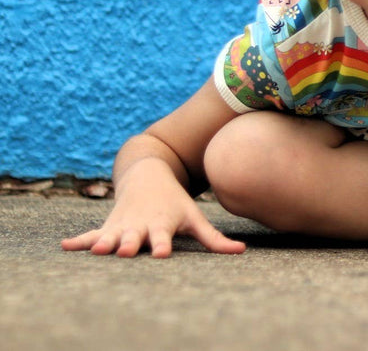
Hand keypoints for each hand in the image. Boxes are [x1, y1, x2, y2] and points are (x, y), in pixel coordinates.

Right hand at [60, 158, 245, 258]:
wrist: (149, 174)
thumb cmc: (176, 202)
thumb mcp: (194, 217)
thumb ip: (214, 238)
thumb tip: (242, 252)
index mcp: (162, 224)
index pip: (164, 237)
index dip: (163, 245)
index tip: (163, 253)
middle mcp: (141, 225)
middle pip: (135, 237)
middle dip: (130, 244)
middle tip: (127, 251)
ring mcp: (123, 225)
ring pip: (111, 236)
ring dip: (103, 243)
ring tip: (94, 250)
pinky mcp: (108, 225)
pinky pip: (91, 234)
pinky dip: (78, 240)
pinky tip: (64, 246)